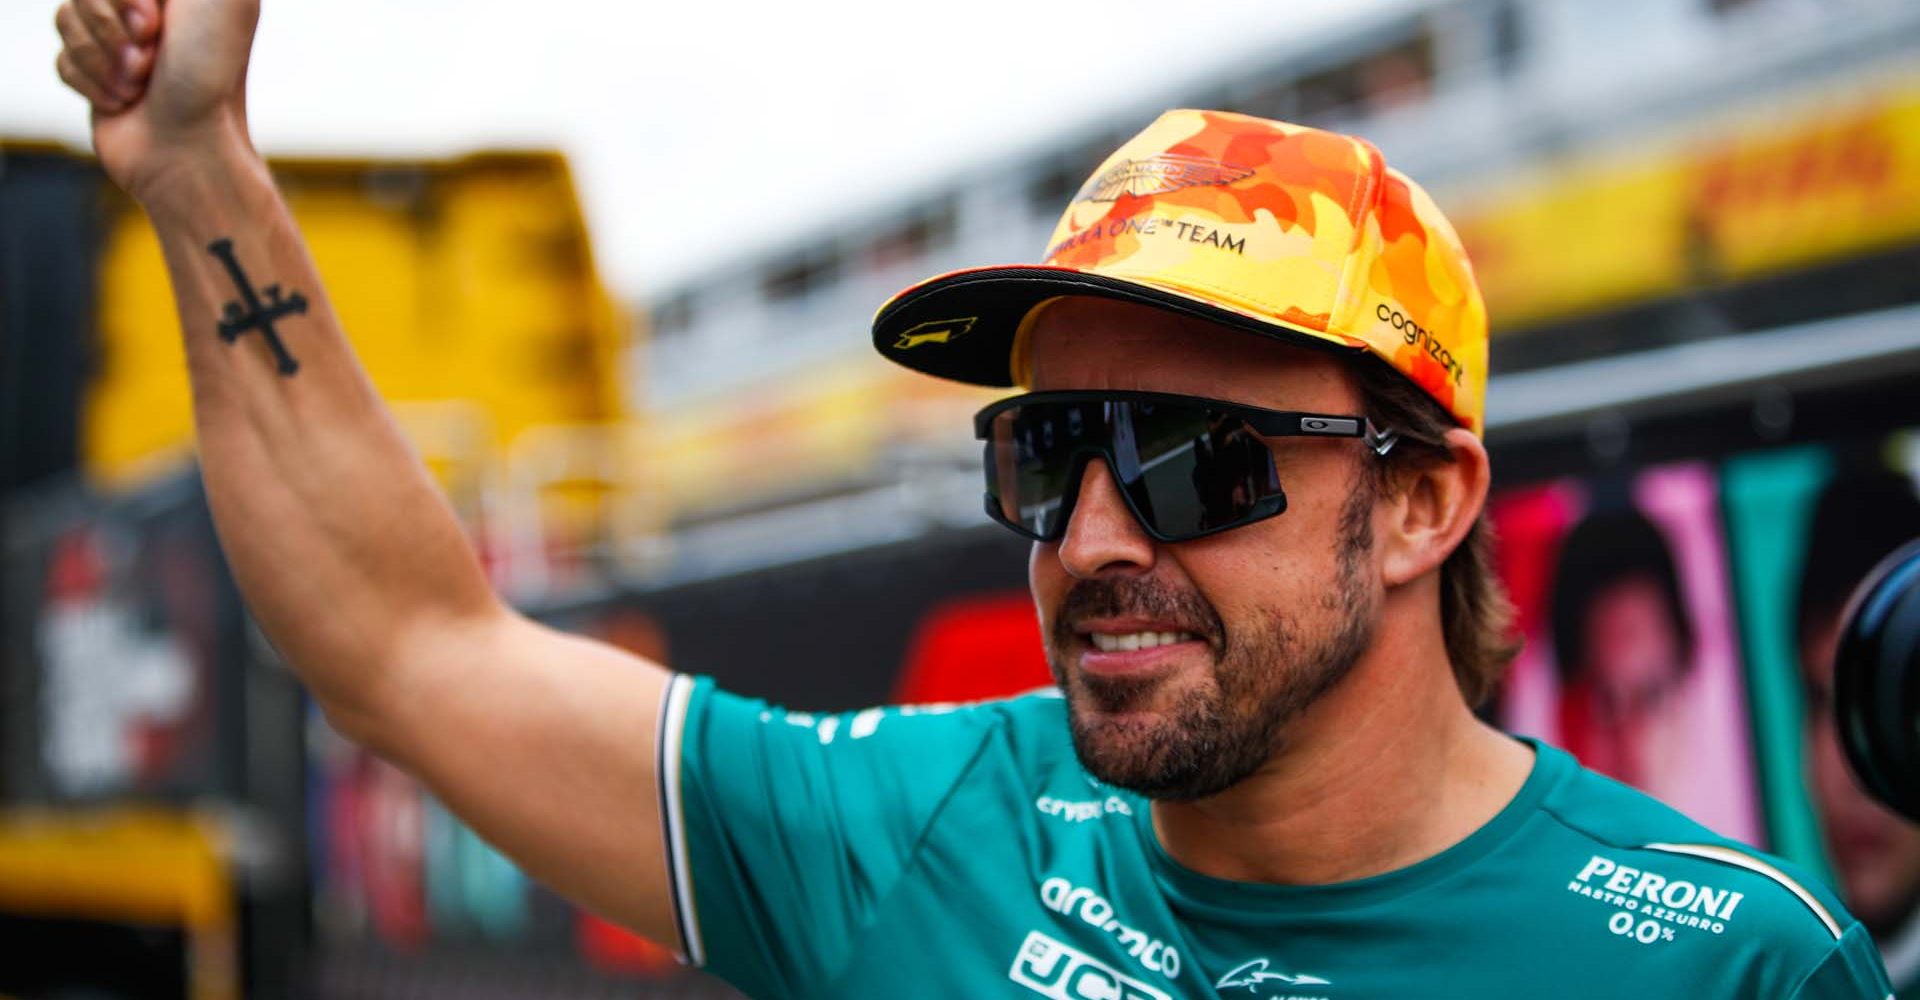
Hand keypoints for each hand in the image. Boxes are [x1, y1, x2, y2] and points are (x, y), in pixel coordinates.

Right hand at [54, 0, 262, 201]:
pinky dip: (90, 82)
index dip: (122, 0)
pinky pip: (61, 59)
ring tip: (141, 83)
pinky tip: (125, 101)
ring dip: (103, 58)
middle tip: (151, 55)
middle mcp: (153, 8)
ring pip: (66, 19)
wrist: (187, 149)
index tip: (153, 22)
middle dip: (111, 25)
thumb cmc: (210, 72)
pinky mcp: (98, 76)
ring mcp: (122, 42)